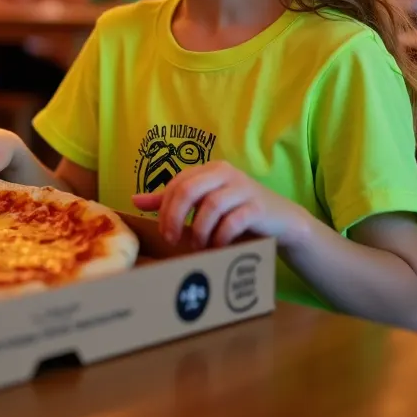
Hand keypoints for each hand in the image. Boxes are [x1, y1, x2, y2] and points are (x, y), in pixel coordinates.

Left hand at [131, 161, 310, 248]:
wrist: (281, 221)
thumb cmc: (236, 213)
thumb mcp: (202, 204)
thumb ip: (172, 200)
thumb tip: (136, 200)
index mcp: (208, 170)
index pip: (176, 184)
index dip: (164, 209)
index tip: (164, 232)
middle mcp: (224, 173)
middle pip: (188, 190)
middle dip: (175, 218)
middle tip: (174, 240)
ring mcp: (243, 188)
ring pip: (210, 206)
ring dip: (200, 231)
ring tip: (199, 246)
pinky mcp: (258, 206)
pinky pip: (233, 221)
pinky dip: (221, 237)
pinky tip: (219, 247)